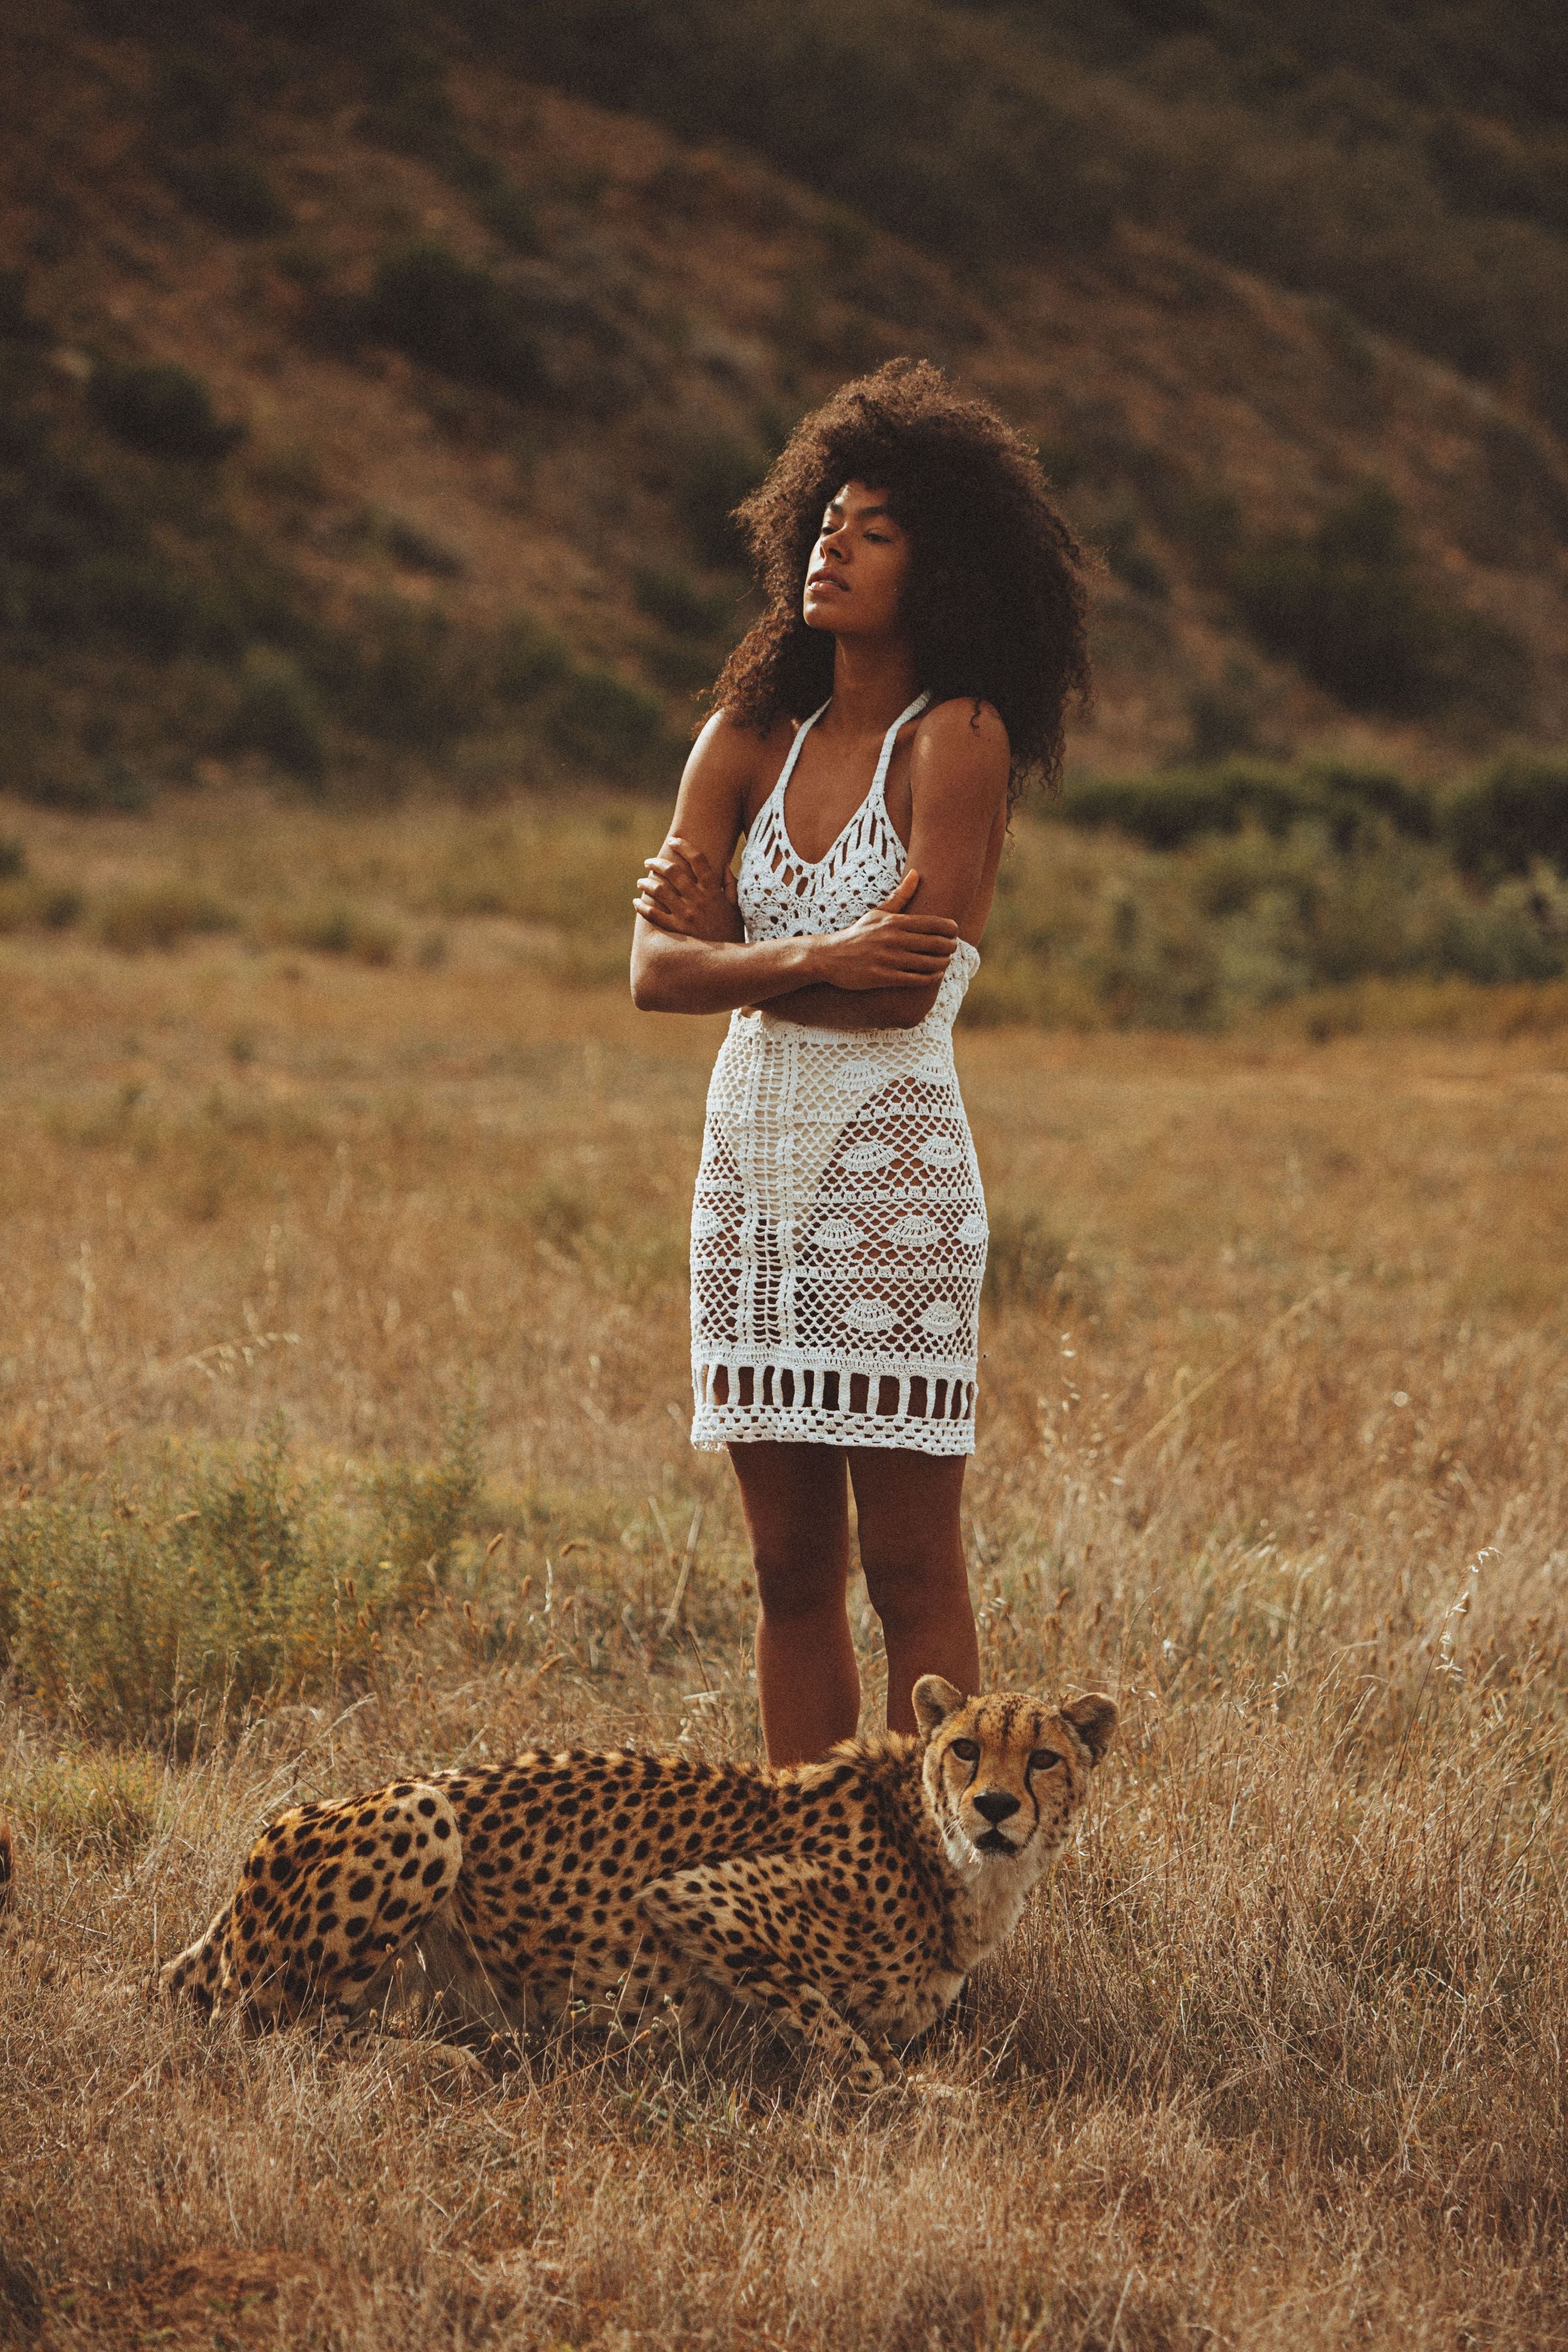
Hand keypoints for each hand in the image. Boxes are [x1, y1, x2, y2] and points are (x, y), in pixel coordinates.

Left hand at [634, 836, 741, 941]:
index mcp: (714, 891)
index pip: (699, 861)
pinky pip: (654, 916)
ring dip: (647, 883)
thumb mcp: (736, 907)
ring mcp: (687, 916)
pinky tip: (637, 902)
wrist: (730, 961)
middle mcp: (699, 901)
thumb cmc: (733, 932)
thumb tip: (723, 867)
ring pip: (660, 891)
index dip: (685, 847)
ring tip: (641, 881)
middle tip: (649, 862)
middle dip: (658, 863)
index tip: (674, 841)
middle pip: (674, 873)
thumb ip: (730, 885)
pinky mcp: (677, 931)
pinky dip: (643, 907)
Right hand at [815, 869, 958, 990]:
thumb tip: (917, 873)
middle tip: (954, 947)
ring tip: (946, 961)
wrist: (830, 957)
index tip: (955, 931)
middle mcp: (892, 939)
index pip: (932, 923)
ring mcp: (888, 959)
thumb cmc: (858, 934)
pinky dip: (929, 978)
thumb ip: (900, 896)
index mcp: (894, 922)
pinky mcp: (882, 977)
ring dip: (942, 963)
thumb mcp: (878, 913)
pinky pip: (914, 979)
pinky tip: (935, 975)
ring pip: (927, 963)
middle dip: (950, 946)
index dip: (950, 928)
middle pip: (934, 943)